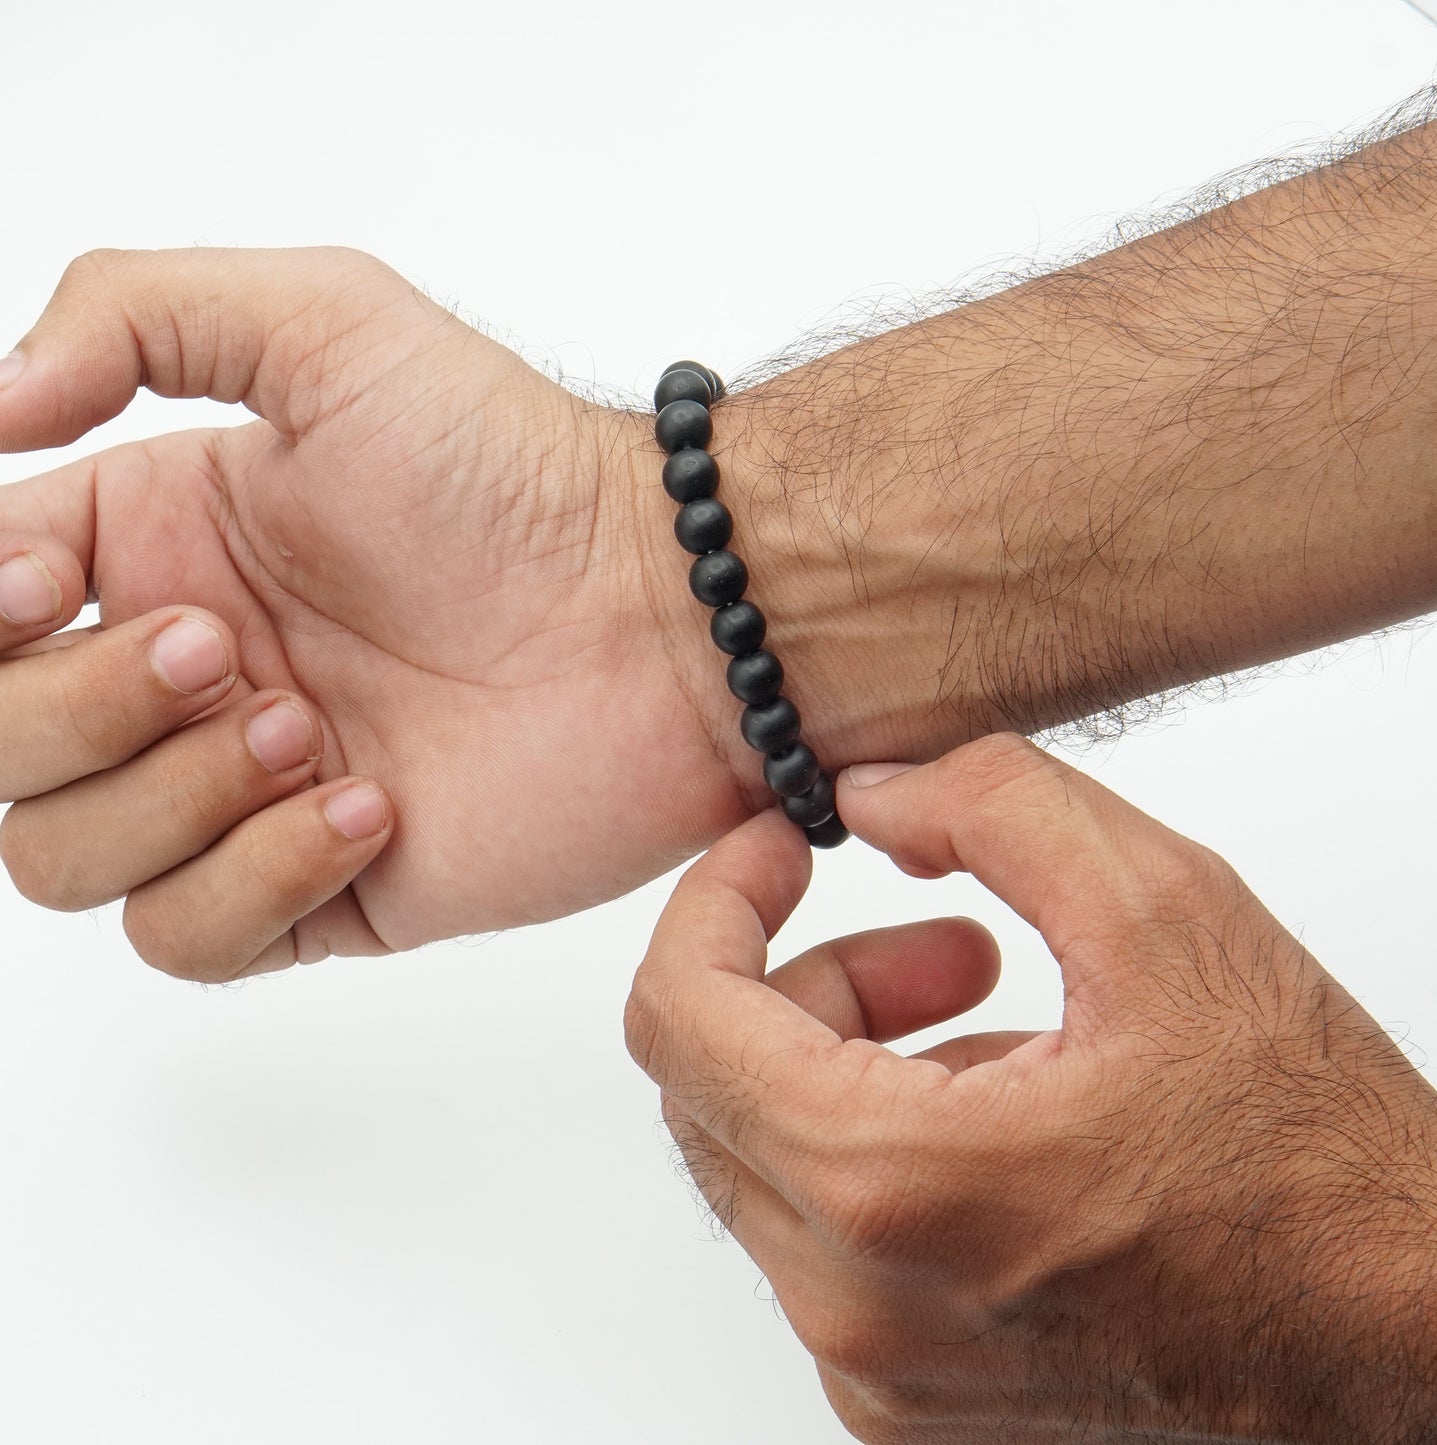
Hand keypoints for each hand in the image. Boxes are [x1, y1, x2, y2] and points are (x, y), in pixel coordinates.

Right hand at [0, 247, 736, 979]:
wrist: (666, 614)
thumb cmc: (515, 470)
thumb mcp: (328, 324)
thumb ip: (134, 315)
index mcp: (161, 547)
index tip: (61, 583)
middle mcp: (188, 676)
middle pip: (4, 749)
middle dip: (84, 707)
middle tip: (228, 649)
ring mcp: (245, 793)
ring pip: (66, 859)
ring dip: (164, 798)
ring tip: (302, 726)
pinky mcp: (324, 887)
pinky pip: (192, 937)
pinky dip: (252, 880)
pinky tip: (368, 804)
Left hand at [625, 735, 1436, 1442]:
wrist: (1414, 1341)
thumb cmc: (1313, 1156)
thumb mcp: (1164, 909)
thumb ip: (988, 805)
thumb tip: (869, 796)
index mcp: (890, 1188)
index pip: (677, 1017)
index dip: (714, 902)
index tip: (775, 854)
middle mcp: (857, 1308)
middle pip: (714, 1086)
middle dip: (806, 978)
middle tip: (940, 940)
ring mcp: (879, 1375)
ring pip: (768, 1160)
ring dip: (853, 1061)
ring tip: (995, 1019)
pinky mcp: (912, 1406)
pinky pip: (827, 1240)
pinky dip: (880, 1148)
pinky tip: (1008, 1114)